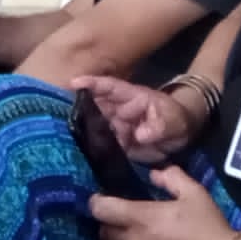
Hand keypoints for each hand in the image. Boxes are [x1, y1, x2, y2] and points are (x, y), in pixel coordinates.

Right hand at [74, 75, 200, 162]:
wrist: (180, 138)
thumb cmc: (177, 119)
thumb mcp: (174, 120)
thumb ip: (159, 126)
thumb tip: (141, 134)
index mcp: (132, 98)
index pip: (109, 87)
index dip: (92, 84)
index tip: (73, 83)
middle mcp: (119, 111)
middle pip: (94, 107)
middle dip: (78, 110)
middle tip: (59, 118)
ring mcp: (116, 128)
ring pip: (94, 127)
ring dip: (82, 132)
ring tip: (65, 139)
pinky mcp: (117, 145)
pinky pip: (101, 145)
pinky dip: (91, 149)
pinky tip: (80, 156)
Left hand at [90, 166, 236, 239]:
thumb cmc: (207, 226)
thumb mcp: (194, 192)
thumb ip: (172, 177)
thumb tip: (154, 174)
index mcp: (141, 218)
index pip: (101, 209)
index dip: (96, 201)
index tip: (100, 197)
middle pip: (104, 231)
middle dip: (108, 221)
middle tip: (121, 214)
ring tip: (135, 234)